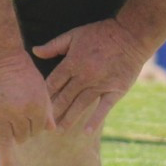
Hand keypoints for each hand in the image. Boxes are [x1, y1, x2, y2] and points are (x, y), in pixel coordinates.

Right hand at [0, 53, 54, 165]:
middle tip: (18, 126)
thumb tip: (52, 129)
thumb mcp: (41, 88)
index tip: (32, 123)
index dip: (37, 127)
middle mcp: (20, 114)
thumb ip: (47, 109)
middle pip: (24, 136)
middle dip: (24, 134)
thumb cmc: (23, 71)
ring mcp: (1, 115)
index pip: (40, 129)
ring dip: (7, 155)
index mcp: (37, 107)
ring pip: (8, 139)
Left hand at [34, 17, 148, 132]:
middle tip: (44, 125)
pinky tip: (86, 132)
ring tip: (59, 130)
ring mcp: (100, 84)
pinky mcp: (115, 90)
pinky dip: (95, 120)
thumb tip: (35, 51)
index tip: (36, 106)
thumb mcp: (74, 35)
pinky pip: (104, 108)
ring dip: (69, 119)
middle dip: (53, 111)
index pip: (53, 83)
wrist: (131, 35)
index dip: (44, 96)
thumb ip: (54, 45)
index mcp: (72, 62)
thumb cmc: (101, 34)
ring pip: (80, 105)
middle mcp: (84, 76)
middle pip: (64, 97)